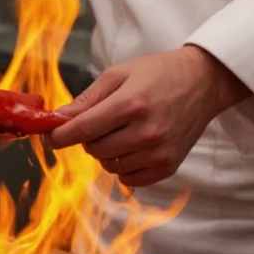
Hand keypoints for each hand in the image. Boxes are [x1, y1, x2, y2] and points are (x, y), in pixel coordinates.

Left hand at [45, 45, 249, 186]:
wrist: (203, 82)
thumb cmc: (157, 74)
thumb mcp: (119, 75)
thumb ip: (86, 100)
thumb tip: (57, 120)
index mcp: (130, 104)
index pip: (82, 130)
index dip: (60, 136)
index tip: (51, 138)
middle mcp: (145, 131)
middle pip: (94, 149)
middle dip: (90, 137)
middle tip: (103, 121)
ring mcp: (158, 152)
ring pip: (109, 165)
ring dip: (107, 152)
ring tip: (123, 131)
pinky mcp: (168, 166)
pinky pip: (129, 179)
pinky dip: (124, 167)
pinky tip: (133, 148)